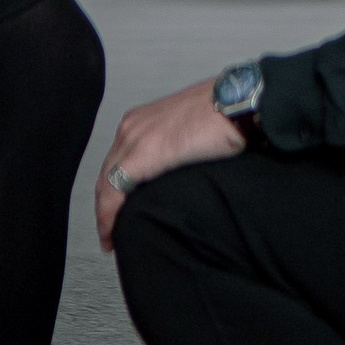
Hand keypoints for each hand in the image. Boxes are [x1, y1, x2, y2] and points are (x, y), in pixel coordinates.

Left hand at [95, 79, 245, 249]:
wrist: (238, 105)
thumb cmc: (224, 116)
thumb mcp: (190, 135)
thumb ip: (176, 152)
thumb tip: (177, 176)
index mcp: (143, 121)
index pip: (117, 162)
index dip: (113, 191)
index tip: (116, 215)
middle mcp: (133, 126)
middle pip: (107, 173)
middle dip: (106, 205)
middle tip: (110, 234)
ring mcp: (135, 137)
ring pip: (106, 183)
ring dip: (106, 214)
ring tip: (112, 239)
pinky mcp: (143, 152)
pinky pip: (114, 190)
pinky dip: (109, 215)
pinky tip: (112, 234)